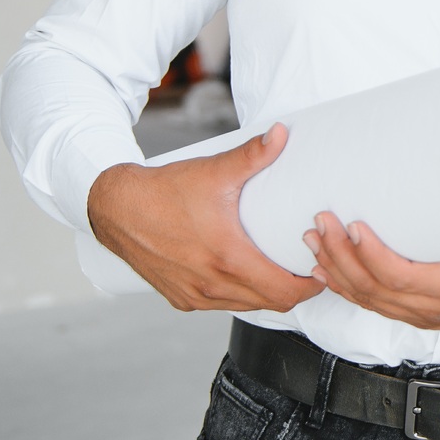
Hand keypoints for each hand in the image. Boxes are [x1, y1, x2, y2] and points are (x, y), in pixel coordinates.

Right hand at [88, 124, 323, 313]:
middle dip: (295, 291)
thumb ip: (253, 155)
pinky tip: (247, 275)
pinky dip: (240, 295)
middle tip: (310, 270)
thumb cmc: (165, 191)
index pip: (282, 291)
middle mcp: (211, 284)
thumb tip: (282, 133)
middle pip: (270, 303)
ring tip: (283, 272)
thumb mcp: (214, 171)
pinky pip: (221, 304)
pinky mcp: (180, 298)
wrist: (117, 208)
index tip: (323, 270)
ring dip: (267, 295)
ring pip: (246, 306)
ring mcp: (194, 295)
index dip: (310, 286)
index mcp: (227, 258)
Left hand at [303, 213, 439, 329]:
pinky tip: (329, 273)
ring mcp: (425, 316)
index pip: (400, 277)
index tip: (354, 225)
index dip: (370, 254)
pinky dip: (348, 289)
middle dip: (339, 256)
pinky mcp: (421, 315)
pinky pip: (376, 306)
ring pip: (368, 300)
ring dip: (336, 271)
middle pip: (373, 289)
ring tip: (315, 241)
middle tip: (321, 223)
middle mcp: (435, 307)